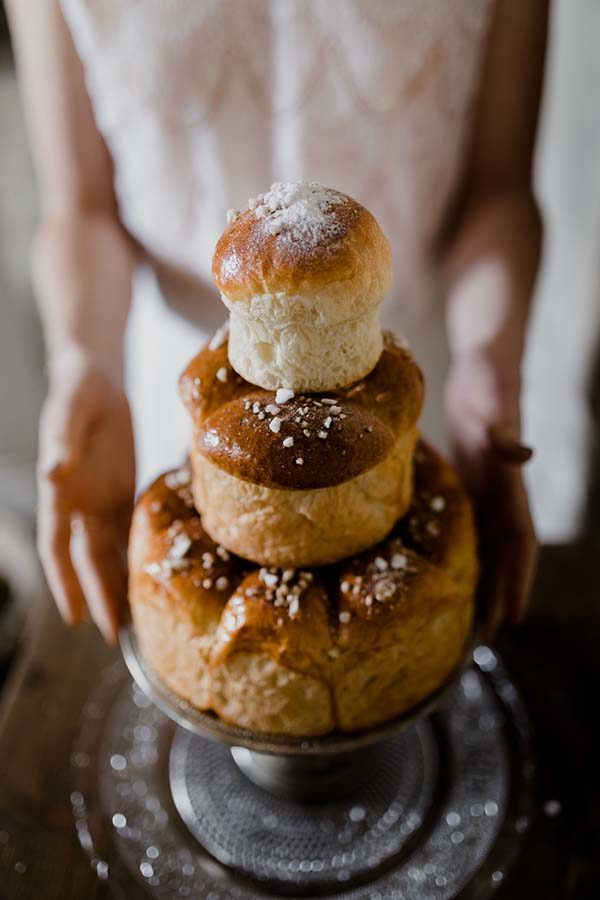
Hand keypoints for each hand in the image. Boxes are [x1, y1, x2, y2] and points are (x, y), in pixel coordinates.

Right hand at [37, 352, 134, 641]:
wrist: (96, 378)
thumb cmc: (77, 391)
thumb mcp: (70, 409)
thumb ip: (63, 439)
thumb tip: (53, 471)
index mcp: (60, 492)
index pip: (57, 547)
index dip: (64, 583)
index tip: (74, 618)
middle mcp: (78, 504)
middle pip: (88, 561)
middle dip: (100, 598)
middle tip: (116, 638)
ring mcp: (101, 500)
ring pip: (111, 553)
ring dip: (120, 585)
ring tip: (137, 622)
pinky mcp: (124, 490)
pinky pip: (132, 530)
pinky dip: (139, 555)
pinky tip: (154, 576)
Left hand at [445, 354, 537, 636]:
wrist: (484, 363)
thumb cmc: (487, 381)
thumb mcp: (491, 403)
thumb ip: (503, 431)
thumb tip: (523, 455)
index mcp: (508, 483)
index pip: (518, 541)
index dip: (518, 579)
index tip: (513, 617)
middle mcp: (502, 490)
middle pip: (506, 551)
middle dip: (502, 592)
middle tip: (488, 637)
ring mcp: (488, 486)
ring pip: (491, 541)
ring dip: (486, 577)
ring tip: (473, 615)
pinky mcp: (471, 476)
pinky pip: (472, 521)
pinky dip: (467, 547)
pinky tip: (453, 566)